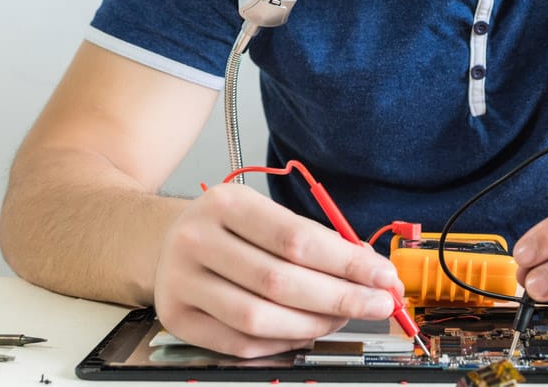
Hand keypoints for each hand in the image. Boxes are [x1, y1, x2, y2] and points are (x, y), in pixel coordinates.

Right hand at [153, 183, 402, 357]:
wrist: (164, 240)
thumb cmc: (230, 228)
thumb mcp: (265, 214)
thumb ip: (315, 239)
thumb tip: (370, 270)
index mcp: (227, 204)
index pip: (296, 238)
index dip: (347, 263)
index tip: (383, 276)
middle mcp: (198, 240)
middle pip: (280, 281)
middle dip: (341, 297)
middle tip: (377, 303)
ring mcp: (182, 282)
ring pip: (259, 317)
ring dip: (314, 324)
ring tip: (344, 318)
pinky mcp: (178, 319)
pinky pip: (240, 343)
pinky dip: (282, 342)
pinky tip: (307, 332)